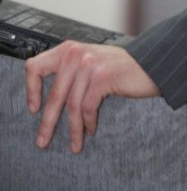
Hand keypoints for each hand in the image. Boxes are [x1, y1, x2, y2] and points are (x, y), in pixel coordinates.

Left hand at [25, 41, 159, 152]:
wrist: (151, 64)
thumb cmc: (120, 67)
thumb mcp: (90, 61)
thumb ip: (71, 70)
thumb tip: (48, 97)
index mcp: (69, 48)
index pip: (35, 66)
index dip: (31, 90)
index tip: (34, 108)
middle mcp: (77, 53)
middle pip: (53, 94)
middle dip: (48, 122)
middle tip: (43, 140)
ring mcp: (90, 63)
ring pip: (71, 105)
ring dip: (72, 129)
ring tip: (74, 143)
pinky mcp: (103, 76)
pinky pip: (87, 107)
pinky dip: (88, 122)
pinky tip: (91, 129)